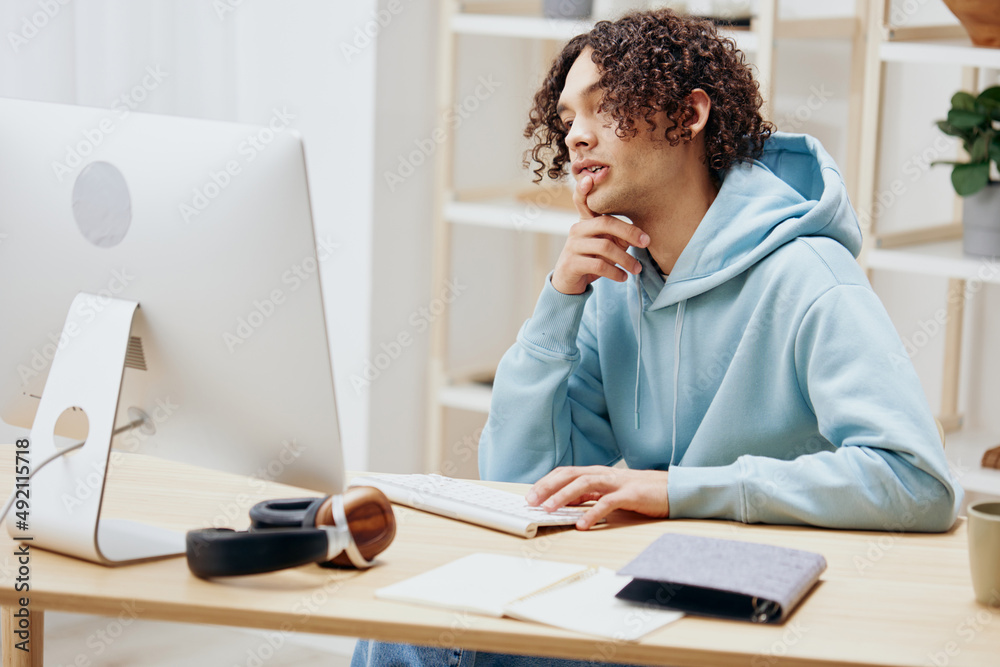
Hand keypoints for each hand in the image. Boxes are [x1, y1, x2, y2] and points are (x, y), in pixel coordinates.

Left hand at [525, 466, 669, 529]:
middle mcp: (604, 475)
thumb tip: (565, 504)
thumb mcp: (610, 492)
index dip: (546, 482)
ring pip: (585, 484)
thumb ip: (590, 496)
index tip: (530, 496)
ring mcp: (617, 483)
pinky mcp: (631, 494)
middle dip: (548, 487)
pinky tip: (582, 524)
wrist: (672, 490)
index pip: (565, 473)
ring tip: (550, 509)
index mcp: (597, 473)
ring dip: (564, 496)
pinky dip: (593, 513)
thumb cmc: (641, 492)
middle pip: (570, 475)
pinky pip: (608, 502)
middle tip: (531, 501)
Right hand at [550, 174, 649, 294]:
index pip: (582, 201)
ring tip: (637, 269)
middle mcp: (576, 230)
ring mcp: (572, 246)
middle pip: (605, 223)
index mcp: (585, 222)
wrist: (569, 282)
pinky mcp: (572, 264)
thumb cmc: (591, 259)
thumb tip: (640, 236)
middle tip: (646, 242)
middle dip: (629, 232)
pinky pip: (598, 266)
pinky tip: (623, 277)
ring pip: (604, 247)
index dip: (584, 189)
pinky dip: (615, 272)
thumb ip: (618, 237)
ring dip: (626, 259)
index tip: (590, 177)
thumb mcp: (605, 245)